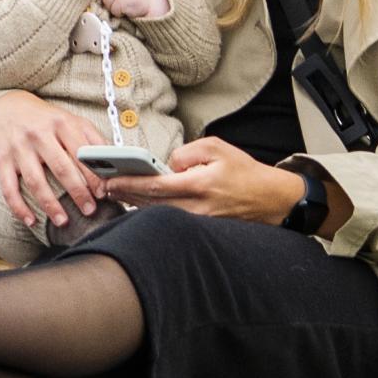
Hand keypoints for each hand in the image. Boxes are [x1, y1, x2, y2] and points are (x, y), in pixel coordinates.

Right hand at [0, 90, 109, 230]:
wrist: (7, 107)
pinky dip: (19, 207)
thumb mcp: (70, 120)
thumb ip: (92, 138)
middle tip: (89, 210)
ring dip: (50, 204)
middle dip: (77, 192)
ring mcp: (19, 148)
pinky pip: (9, 188)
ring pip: (35, 181)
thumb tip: (114, 160)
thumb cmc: (46, 120)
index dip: (93, 175)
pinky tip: (30, 221)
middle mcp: (39, 134)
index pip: (81, 152)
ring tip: (63, 221)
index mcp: (60, 123)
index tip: (103, 193)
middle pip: (60, 168)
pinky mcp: (2, 159)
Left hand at [100, 0, 169, 22]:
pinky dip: (119, 13)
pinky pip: (114, 10)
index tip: (112, 0)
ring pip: (108, 3)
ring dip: (114, 9)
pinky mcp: (123, 1)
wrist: (155, 2)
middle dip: (110, 3)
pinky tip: (128, 10)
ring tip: (125, 7)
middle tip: (121, 5)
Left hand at [113, 135, 313, 227]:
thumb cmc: (245, 172)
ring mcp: (198, 222)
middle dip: (125, 194)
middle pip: (150, 203)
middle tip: (105, 186)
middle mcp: (196, 208)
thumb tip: (167, 163)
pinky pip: (170, 220)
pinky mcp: (201, 229)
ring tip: (118, 192)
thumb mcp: (217, 148)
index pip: (155, 185)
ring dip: (135, 203)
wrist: (271, 199)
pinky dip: (153, 211)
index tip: (110, 179)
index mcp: (199, 185)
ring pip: (158, 214)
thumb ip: (187, 152)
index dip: (128, 183)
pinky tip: (141, 203)